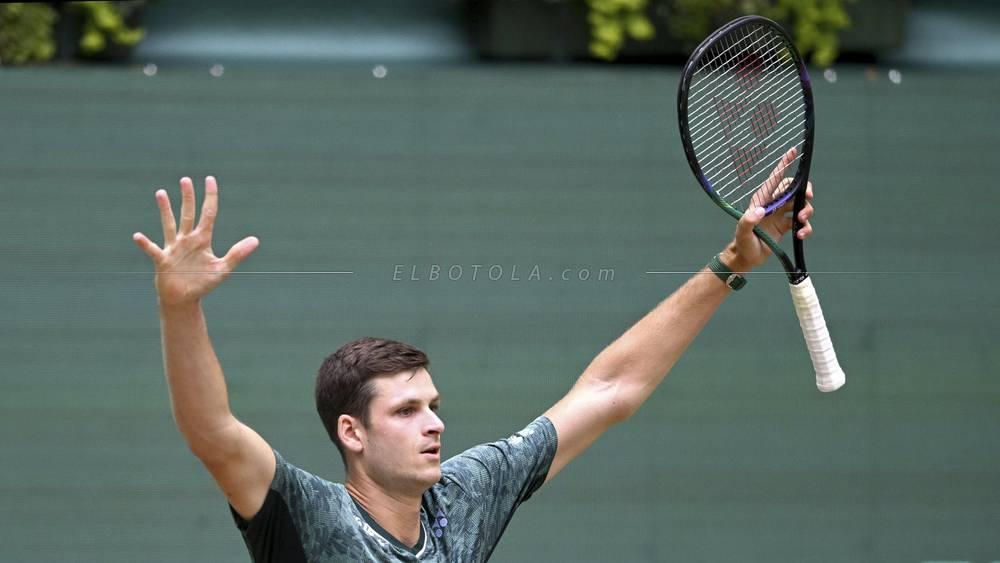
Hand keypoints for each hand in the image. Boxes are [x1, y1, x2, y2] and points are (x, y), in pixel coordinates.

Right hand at [132, 176, 258, 306]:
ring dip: (166, 210)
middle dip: (188, 198)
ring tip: (161, 193)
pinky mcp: (163, 261)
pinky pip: (153, 250)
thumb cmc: (202, 283)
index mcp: (203, 240)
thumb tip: (256, 240)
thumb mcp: (223, 269)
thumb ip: (237, 254)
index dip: (210, 197)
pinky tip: (138, 236)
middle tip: (185, 179)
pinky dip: (146, 244)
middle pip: (188, 214)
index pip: (208, 214)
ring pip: (170, 225)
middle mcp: (187, 240)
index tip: (210, 179)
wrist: (184, 299)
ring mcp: (174, 248)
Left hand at [720, 147, 813, 271]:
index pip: (775, 178)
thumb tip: (760, 211)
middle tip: (808, 197)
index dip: (784, 164)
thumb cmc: (742, 243)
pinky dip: (805, 228)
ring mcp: (780, 215)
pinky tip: (800, 236)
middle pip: (794, 189)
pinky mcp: (786, 226)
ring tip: (801, 222)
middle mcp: (773, 204)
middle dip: (804, 190)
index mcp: (762, 200)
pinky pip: (801, 222)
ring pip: (800, 205)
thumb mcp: (743, 233)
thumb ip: (748, 221)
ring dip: (806, 212)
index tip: (792, 150)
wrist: (747, 258)